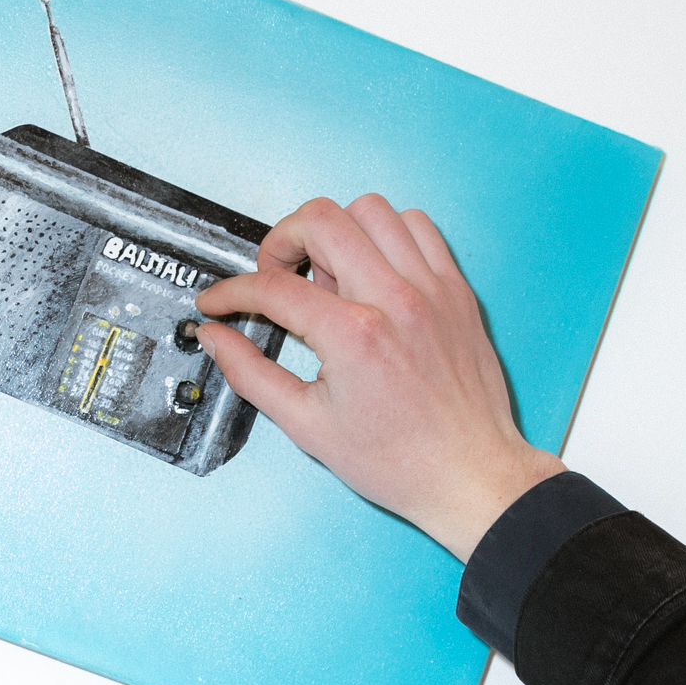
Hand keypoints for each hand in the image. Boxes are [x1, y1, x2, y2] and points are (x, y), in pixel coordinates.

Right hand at [193, 195, 559, 561]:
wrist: (469, 474)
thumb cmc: (401, 461)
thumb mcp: (308, 425)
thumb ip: (251, 374)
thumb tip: (216, 338)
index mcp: (353, 336)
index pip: (273, 286)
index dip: (231, 291)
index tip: (220, 300)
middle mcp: (395, 300)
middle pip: (321, 220)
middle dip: (281, 241)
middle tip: (276, 276)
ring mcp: (431, 289)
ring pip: (371, 209)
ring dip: (337, 232)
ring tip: (330, 277)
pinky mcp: (456, 290)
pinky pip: (419, 227)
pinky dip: (387, 235)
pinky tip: (373, 270)